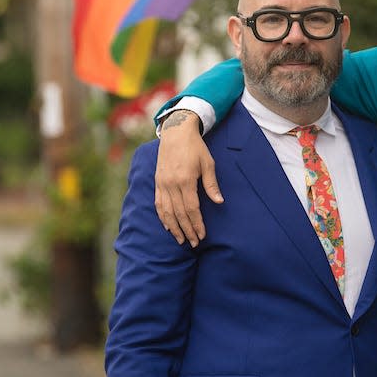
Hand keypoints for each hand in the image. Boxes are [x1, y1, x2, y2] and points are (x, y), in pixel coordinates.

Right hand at [155, 110, 223, 245]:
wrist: (176, 133)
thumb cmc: (195, 148)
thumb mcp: (208, 163)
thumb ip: (211, 184)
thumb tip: (219, 202)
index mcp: (185, 180)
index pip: (191, 209)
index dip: (197, 224)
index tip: (202, 235)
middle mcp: (171, 184)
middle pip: (179, 214)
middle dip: (187, 230)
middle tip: (194, 243)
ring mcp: (162, 184)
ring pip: (167, 212)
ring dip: (174, 228)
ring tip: (181, 240)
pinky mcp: (157, 182)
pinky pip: (158, 204)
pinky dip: (163, 217)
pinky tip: (168, 227)